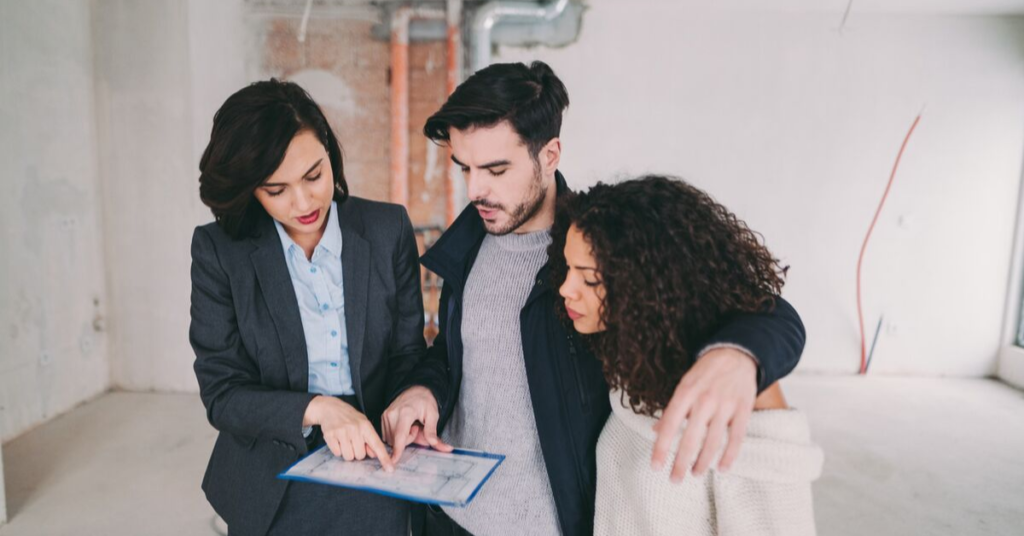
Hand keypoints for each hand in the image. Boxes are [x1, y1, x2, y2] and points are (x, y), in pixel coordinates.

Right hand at [304, 396, 394, 471]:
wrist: (330, 408)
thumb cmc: (349, 418)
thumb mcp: (363, 424)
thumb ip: (370, 439)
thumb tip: (375, 455)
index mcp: (365, 426)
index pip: (377, 445)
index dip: (384, 458)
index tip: (390, 468)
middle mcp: (354, 429)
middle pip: (360, 455)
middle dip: (357, 452)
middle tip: (353, 441)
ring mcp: (342, 432)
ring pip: (348, 456)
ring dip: (347, 452)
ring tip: (345, 440)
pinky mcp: (330, 436)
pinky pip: (337, 453)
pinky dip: (337, 449)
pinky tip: (337, 439)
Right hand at [382, 386, 452, 462]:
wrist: (416, 389)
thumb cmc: (425, 401)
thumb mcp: (433, 415)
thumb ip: (432, 431)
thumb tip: (437, 445)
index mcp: (406, 412)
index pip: (400, 435)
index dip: (397, 450)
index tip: (393, 460)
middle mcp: (393, 414)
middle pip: (397, 440)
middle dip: (408, 439)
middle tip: (416, 427)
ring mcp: (386, 415)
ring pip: (391, 439)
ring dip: (402, 437)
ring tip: (410, 425)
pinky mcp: (383, 417)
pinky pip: (387, 434)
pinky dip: (396, 434)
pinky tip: (403, 426)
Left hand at [651, 347, 756, 481]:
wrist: (737, 353)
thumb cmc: (705, 372)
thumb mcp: (684, 384)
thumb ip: (672, 409)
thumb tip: (656, 431)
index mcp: (686, 392)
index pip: (670, 424)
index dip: (662, 448)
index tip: (655, 466)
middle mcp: (705, 399)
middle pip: (691, 438)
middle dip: (681, 463)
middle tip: (674, 479)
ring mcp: (726, 404)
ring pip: (713, 442)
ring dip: (703, 463)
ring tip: (695, 474)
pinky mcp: (743, 408)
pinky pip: (737, 438)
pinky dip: (730, 456)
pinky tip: (723, 468)